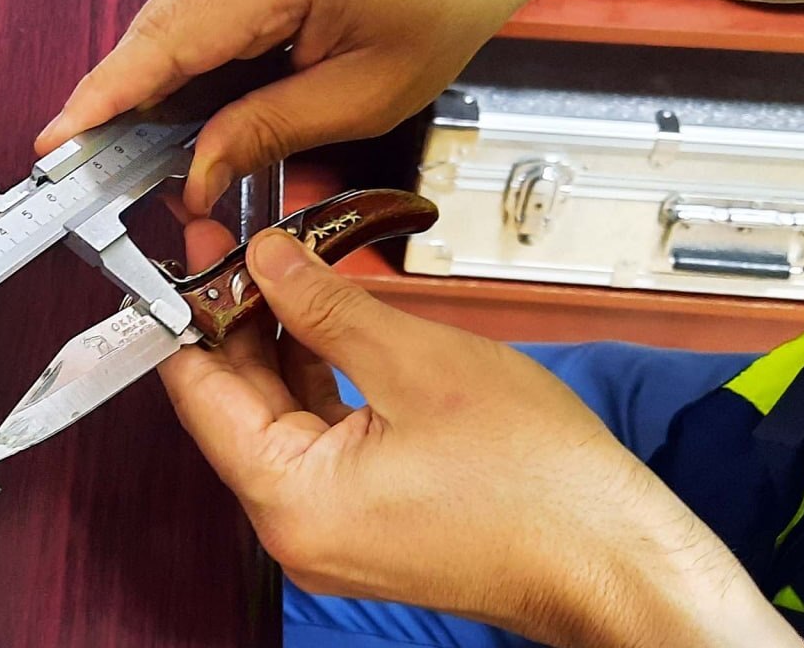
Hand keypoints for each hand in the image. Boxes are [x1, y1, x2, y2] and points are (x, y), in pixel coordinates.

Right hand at [35, 0, 567, 214]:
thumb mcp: (366, 90)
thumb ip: (269, 131)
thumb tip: (199, 171)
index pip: (163, 43)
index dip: (102, 101)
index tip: (56, 144)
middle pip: (154, 34)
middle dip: (127, 113)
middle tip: (103, 180)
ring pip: (170, 23)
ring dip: (162, 92)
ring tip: (166, 155)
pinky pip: (197, 8)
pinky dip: (191, 63)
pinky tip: (199, 109)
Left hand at [158, 223, 803, 647]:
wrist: (611, 556)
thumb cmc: (539, 482)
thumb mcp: (419, 363)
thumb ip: (326, 308)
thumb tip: (267, 262)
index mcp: (293, 499)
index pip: (201, 397)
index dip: (192, 313)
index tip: (194, 255)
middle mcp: (297, 527)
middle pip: (236, 407)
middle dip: (237, 320)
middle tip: (240, 246)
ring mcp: (330, 529)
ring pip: (279, 421)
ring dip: (278, 347)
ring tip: (281, 273)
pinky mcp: (363, 521)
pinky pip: (318, 442)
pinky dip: (316, 384)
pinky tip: (322, 329)